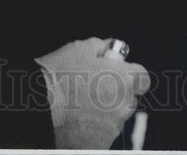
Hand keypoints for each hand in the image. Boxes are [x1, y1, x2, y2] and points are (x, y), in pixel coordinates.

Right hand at [36, 37, 150, 149]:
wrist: (43, 115)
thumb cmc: (62, 80)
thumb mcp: (79, 49)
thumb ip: (100, 46)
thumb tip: (108, 48)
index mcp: (124, 78)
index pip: (143, 77)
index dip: (130, 73)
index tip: (117, 71)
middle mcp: (125, 103)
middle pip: (129, 95)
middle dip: (116, 90)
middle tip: (94, 84)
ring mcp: (116, 123)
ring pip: (116, 111)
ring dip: (105, 106)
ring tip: (81, 100)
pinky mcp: (105, 139)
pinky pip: (105, 126)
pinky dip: (96, 122)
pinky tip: (78, 115)